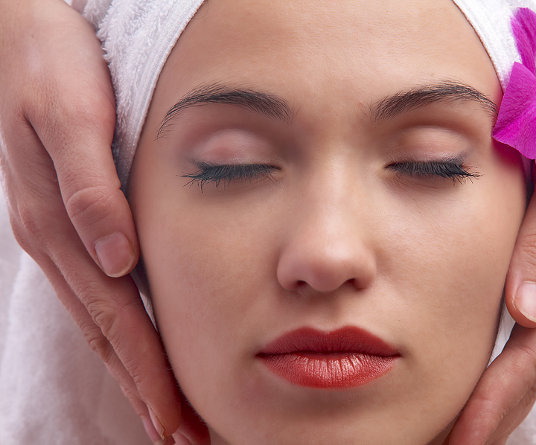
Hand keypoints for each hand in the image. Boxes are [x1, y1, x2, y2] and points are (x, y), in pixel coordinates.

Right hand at [0, 1, 207, 442]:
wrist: (22, 31)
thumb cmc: (51, 66)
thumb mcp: (70, 115)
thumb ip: (91, 186)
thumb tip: (117, 257)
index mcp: (64, 224)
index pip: (117, 317)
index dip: (148, 371)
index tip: (177, 419)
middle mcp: (63, 241)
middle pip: (111, 332)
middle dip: (146, 388)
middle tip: (183, 435)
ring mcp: (63, 236)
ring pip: (104, 319)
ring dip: (136, 369)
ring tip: (166, 411)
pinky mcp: (70, 222)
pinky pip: (99, 290)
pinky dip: (122, 329)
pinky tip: (139, 346)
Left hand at [446, 177, 535, 444]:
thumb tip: (524, 314)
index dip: (498, 399)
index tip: (464, 438)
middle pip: (534, 367)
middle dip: (494, 414)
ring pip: (531, 353)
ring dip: (495, 395)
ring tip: (454, 428)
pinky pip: (529, 327)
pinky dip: (501, 359)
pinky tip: (477, 372)